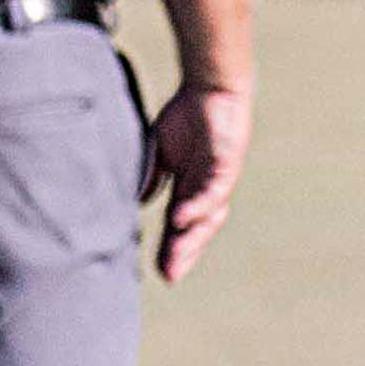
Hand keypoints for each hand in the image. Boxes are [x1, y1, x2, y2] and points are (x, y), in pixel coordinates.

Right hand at [139, 82, 252, 284]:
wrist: (210, 89)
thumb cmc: (187, 118)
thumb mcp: (160, 151)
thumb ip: (151, 176)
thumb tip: (138, 201)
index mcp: (189, 190)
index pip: (179, 228)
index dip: (170, 249)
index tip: (159, 273)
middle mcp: (205, 191)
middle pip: (196, 230)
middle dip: (183, 253)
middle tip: (169, 276)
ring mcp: (217, 180)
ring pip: (208, 217)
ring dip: (192, 237)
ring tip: (177, 257)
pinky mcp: (227, 165)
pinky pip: (212, 190)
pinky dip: (198, 205)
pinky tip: (181, 218)